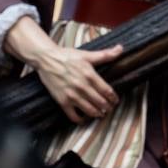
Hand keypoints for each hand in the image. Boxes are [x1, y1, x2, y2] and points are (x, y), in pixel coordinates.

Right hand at [5, 15, 121, 123]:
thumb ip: (105, 54)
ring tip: (101, 114)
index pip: (107, 91)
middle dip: (107, 107)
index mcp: (90, 75)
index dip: (113, 98)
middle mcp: (82, 86)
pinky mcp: (62, 101)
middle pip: (100, 102)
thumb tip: (121, 48)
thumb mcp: (87, 55)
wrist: (46, 59)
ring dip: (97, 114)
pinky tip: (84, 119)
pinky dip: (80, 120)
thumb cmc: (67, 56)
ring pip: (89, 110)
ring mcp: (71, 95)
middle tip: (110, 108)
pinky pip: (73, 115)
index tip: (115, 101)